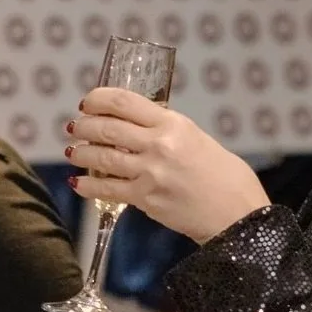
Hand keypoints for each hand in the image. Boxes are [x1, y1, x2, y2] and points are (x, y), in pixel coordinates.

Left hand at [65, 87, 269, 244]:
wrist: (237, 213)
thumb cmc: (224, 176)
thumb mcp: (196, 138)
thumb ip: (166, 131)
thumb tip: (137, 127)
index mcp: (173, 123)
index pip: (123, 101)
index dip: (97, 99)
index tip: (87, 102)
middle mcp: (158, 144)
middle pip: (106, 128)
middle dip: (84, 126)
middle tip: (74, 127)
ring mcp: (149, 173)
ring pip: (101, 157)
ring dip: (81, 153)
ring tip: (74, 151)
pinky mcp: (145, 199)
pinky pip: (106, 189)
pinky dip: (87, 185)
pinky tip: (77, 182)